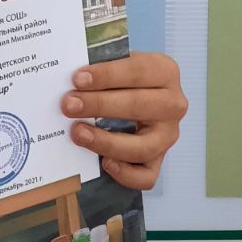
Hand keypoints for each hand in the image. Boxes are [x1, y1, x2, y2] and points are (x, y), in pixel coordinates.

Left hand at [61, 52, 186, 190]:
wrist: (139, 97)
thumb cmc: (124, 78)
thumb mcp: (120, 64)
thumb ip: (102, 67)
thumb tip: (74, 79)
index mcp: (165, 72)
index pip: (137, 71)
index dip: (107, 75)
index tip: (78, 79)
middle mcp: (173, 104)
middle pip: (137, 105)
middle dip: (99, 105)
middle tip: (69, 105)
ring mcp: (168, 135)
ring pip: (142, 146)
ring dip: (106, 141)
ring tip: (78, 133)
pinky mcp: (160, 160)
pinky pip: (146, 176)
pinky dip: (126, 174)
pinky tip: (104, 163)